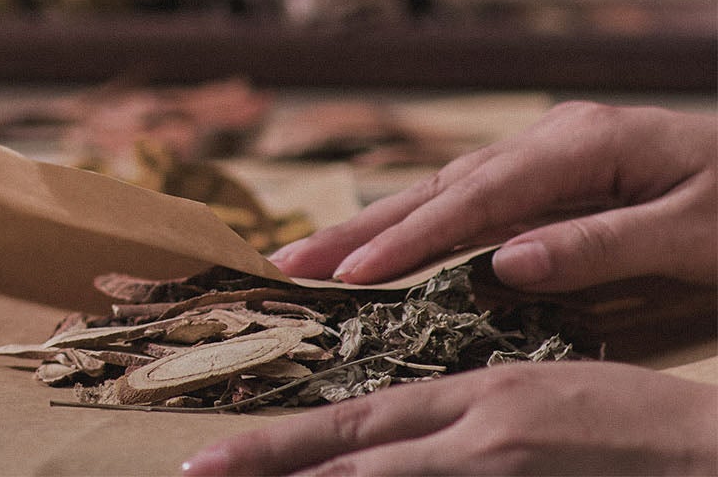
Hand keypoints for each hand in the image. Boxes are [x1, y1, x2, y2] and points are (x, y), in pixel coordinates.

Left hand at [180, 362, 717, 475]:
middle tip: (198, 473)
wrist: (712, 446)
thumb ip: (460, 426)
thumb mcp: (536, 401)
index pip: (354, 421)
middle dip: (271, 468)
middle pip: (352, 454)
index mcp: (474, 397)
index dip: (280, 443)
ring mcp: (503, 466)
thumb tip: (390, 445)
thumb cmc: (633, 425)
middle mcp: (477, 430)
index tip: (214, 458)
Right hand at [270, 103, 716, 289]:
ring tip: (313, 259)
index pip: (477, 199)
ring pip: (449, 191)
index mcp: (583, 142)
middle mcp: (556, 137)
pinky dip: (424, 225)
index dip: (407, 241)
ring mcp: (555, 151)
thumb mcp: (698, 232)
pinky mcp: (561, 171)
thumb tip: (502, 265)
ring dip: (379, 227)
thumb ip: (601, 246)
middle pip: (441, 187)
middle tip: (286, 264)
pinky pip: (477, 200)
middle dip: (361, 229)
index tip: (349, 280)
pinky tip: (388, 244)